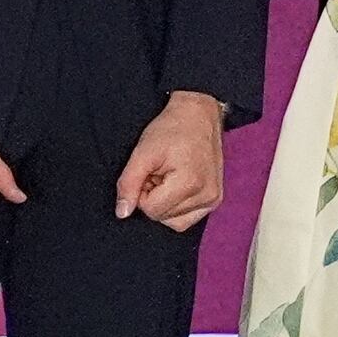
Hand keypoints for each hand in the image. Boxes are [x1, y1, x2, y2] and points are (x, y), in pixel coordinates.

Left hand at [117, 92, 228, 228]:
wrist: (199, 115)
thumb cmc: (171, 129)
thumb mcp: (142, 152)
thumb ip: (128, 183)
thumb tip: (122, 213)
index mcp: (190, 184)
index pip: (151, 210)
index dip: (142, 191)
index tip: (149, 171)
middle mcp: (207, 196)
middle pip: (162, 217)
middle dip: (154, 197)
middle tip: (159, 172)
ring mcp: (213, 200)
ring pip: (174, 221)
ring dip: (165, 202)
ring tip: (169, 177)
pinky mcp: (215, 200)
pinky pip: (188, 219)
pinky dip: (177, 207)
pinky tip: (177, 186)